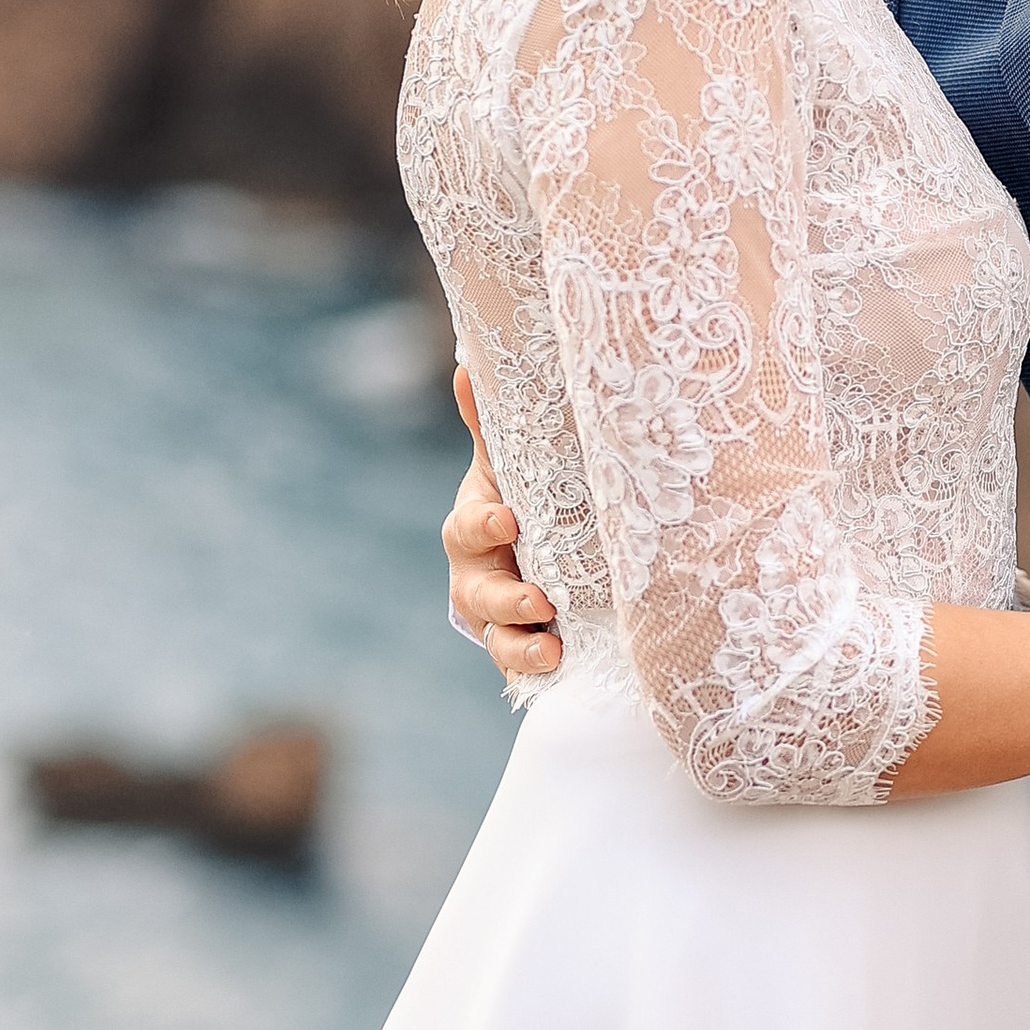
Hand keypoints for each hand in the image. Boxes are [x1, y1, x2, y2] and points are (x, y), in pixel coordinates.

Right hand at [445, 370, 559, 683]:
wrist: (530, 554)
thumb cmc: (518, 499)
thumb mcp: (507, 465)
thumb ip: (489, 423)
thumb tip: (468, 362)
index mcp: (475, 527)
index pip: (469, 526)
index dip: (485, 524)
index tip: (510, 519)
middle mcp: (478, 576)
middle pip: (479, 593)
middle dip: (508, 598)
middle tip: (542, 600)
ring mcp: (498, 618)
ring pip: (499, 637)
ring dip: (522, 644)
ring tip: (552, 646)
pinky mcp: (522, 647)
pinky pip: (521, 666)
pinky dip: (536, 668)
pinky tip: (561, 666)